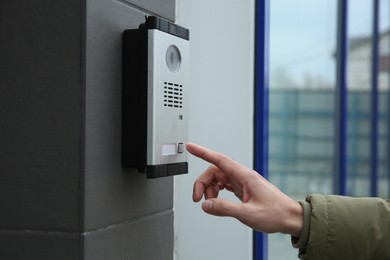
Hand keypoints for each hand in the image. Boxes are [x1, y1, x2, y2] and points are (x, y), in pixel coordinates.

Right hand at [186, 142, 302, 236]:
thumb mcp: (248, 214)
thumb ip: (225, 209)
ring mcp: (243, 181)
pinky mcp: (243, 188)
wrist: (290, 218)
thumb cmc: (275, 214)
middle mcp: (243, 176)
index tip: (191, 147)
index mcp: (245, 176)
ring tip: (210, 203)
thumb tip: (206, 205)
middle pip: (215, 170)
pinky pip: (224, 185)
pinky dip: (216, 192)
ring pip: (218, 178)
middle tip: (198, 199)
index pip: (219, 160)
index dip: (203, 152)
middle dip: (203, 182)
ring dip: (209, 189)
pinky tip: (217, 201)